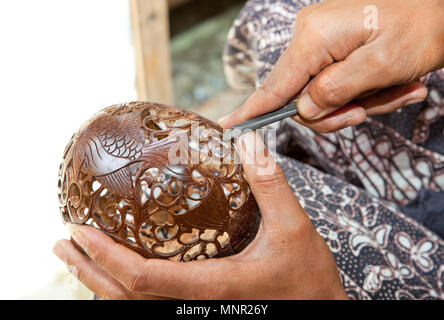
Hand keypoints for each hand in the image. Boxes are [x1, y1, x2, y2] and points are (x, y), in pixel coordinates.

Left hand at [53, 132, 347, 299]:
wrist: (320, 312)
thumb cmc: (308, 279)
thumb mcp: (294, 228)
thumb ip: (271, 185)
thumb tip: (249, 142)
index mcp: (211, 288)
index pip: (143, 278)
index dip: (106, 256)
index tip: (81, 230)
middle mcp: (195, 306)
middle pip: (125, 298)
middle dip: (88, 271)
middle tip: (62, 243)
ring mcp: (197, 312)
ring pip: (133, 308)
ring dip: (98, 283)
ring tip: (75, 258)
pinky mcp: (204, 310)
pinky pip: (152, 306)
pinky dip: (122, 292)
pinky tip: (116, 275)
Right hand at [219, 0, 443, 132]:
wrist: (443, 10)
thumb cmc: (420, 31)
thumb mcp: (379, 67)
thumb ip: (333, 92)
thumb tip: (302, 109)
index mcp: (314, 37)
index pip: (274, 85)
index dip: (251, 111)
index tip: (225, 127)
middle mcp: (309, 36)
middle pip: (301, 97)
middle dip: (337, 112)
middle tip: (368, 112)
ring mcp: (319, 41)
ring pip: (321, 95)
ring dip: (358, 103)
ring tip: (396, 91)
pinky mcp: (330, 46)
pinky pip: (333, 83)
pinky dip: (361, 92)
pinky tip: (392, 84)